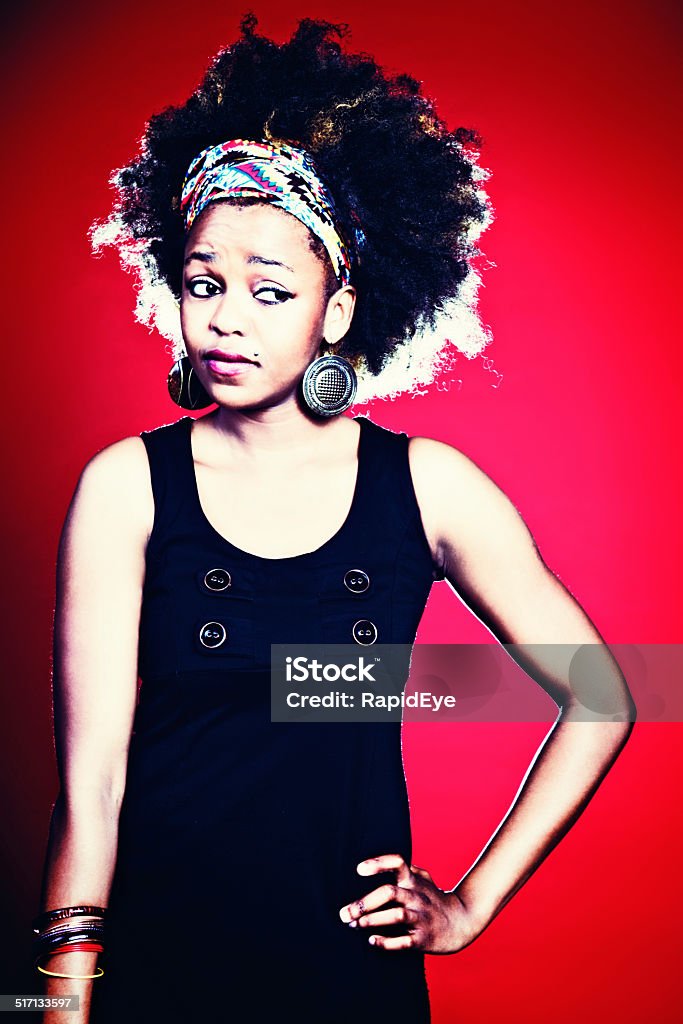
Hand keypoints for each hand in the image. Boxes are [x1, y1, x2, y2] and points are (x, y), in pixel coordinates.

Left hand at [338, 853, 483, 953]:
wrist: (462, 921)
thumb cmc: (434, 898)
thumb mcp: (423, 878)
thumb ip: (404, 870)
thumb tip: (375, 864)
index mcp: (414, 880)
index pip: (397, 863)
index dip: (378, 863)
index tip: (359, 869)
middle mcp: (417, 896)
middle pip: (390, 892)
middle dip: (365, 902)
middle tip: (344, 913)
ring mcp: (421, 917)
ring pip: (396, 916)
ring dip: (373, 920)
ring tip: (355, 924)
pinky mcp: (423, 939)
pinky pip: (404, 941)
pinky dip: (387, 942)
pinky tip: (372, 941)